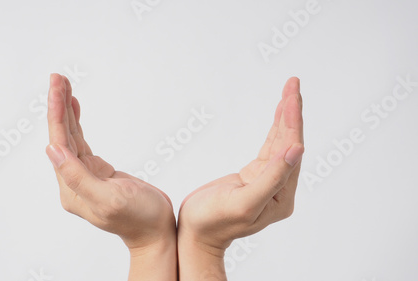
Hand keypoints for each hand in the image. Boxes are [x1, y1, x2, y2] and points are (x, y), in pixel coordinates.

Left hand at [45, 74, 176, 276]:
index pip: (60, 143)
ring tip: (63, 85)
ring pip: (71, 137)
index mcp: (71, 188)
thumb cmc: (139, 219)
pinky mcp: (97, 171)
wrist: (156, 231)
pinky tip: (74, 108)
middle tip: (58, 77)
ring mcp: (85, 175)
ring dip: (66, 110)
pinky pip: (82, 142)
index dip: (58, 113)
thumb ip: (78, 176)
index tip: (57, 86)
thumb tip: (52, 150)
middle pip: (62, 136)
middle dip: (59, 105)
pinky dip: (77, 123)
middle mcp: (73, 181)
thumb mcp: (108, 198)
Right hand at [178, 77, 303, 279]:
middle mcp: (280, 189)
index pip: (291, 152)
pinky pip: (269, 147)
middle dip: (291, 113)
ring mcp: (268, 182)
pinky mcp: (255, 176)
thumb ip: (273, 178)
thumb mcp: (244, 203)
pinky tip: (280, 113)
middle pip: (289, 143)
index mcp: (281, 197)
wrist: (196, 234)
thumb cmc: (213, 222)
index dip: (292, 123)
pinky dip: (275, 128)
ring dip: (285, 116)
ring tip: (290, 90)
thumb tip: (296, 150)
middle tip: (293, 83)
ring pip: (281, 143)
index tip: (292, 97)